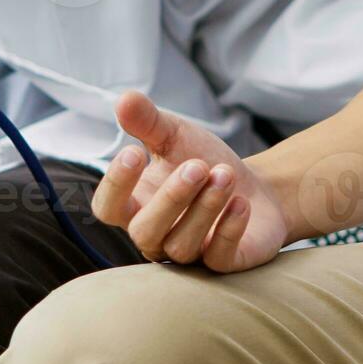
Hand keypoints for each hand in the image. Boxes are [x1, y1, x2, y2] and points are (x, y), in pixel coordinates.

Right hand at [92, 91, 289, 271]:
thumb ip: (148, 122)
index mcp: (135, 206)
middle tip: (199, 165)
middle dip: (172, 197)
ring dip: (205, 208)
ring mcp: (188, 254)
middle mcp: (156, 236)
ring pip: (181, 246)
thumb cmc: (204, 164)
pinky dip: (229, 229)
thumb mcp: (176, 136)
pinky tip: (241, 203)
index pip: (107, 207)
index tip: (134, 152)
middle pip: (145, 231)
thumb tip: (124, 100)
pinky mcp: (222, 263)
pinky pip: (217, 257)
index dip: (116, 185)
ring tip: (225, 175)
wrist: (255, 188)